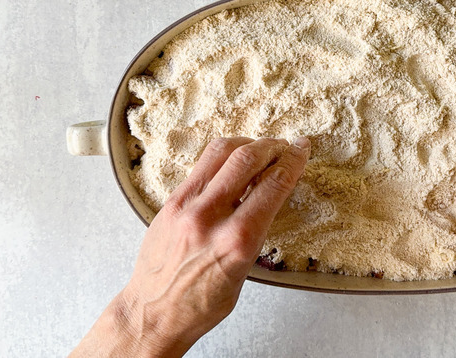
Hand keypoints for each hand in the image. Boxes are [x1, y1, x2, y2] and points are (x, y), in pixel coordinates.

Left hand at [71, 136, 309, 357]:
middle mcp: (210, 217)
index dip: (293, 161)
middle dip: (272, 146)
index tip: (301, 151)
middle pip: (247, 158)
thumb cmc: (200, 303)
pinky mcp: (170, 202)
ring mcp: (186, 206)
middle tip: (285, 146)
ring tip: (259, 148)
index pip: (273, 184)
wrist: (154, 312)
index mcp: (237, 240)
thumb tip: (269, 192)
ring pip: (219, 151)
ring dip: (246, 144)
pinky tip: (232, 163)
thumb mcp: (244, 270)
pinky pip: (200, 166)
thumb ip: (256, 229)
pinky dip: (221, 157)